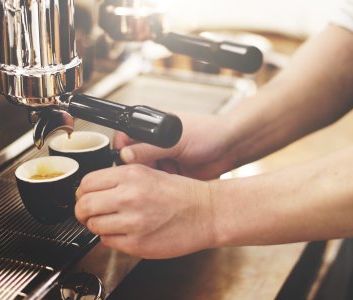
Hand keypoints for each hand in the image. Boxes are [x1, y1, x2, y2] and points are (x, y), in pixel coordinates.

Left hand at [75, 164, 215, 258]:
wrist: (207, 212)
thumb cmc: (182, 194)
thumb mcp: (149, 172)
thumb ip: (120, 178)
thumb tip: (92, 189)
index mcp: (131, 175)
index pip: (86, 183)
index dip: (83, 192)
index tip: (86, 196)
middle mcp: (130, 196)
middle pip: (84, 205)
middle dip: (83, 211)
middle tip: (89, 214)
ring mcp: (133, 222)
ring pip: (93, 226)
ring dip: (98, 226)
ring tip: (112, 223)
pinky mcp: (138, 243)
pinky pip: (108, 242)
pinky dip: (111, 239)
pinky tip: (125, 232)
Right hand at [115, 113, 236, 179]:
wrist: (231, 148)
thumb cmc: (208, 133)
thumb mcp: (175, 140)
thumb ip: (149, 148)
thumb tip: (125, 156)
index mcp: (152, 128)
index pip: (124, 138)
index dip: (121, 151)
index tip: (125, 165)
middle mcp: (155, 144)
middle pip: (131, 160)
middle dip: (136, 170)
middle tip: (143, 177)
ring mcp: (163, 160)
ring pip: (143, 174)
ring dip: (149, 180)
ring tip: (159, 182)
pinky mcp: (171, 175)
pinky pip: (158, 184)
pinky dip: (160, 188)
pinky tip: (167, 188)